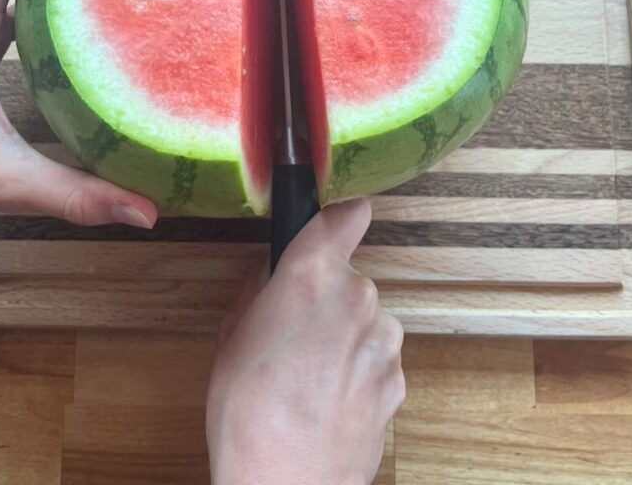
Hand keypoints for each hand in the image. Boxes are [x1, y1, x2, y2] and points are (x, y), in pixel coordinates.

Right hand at [206, 198, 404, 484]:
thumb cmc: (246, 412)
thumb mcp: (233, 334)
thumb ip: (264, 289)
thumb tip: (278, 274)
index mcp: (311, 275)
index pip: (344, 218)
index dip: (342, 220)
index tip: (340, 223)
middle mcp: (357, 297)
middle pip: (348, 279)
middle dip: (325, 298)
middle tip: (293, 336)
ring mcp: (384, 340)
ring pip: (364, 321)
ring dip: (344, 337)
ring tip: (308, 379)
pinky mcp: (398, 378)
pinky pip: (376, 358)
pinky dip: (358, 371)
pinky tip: (329, 401)